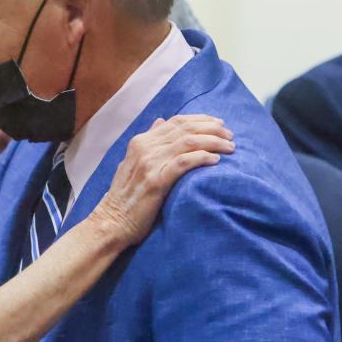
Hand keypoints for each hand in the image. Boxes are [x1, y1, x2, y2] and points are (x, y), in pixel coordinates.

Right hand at [93, 115, 233, 246]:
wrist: (112, 221)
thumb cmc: (126, 197)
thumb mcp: (133, 163)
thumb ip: (149, 143)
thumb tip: (161, 121)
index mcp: (140, 142)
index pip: (176, 122)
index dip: (201, 120)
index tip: (219, 125)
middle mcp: (144, 148)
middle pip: (185, 129)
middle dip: (212, 129)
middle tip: (230, 135)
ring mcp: (149, 163)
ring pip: (188, 142)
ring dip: (213, 142)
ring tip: (229, 147)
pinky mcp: (156, 181)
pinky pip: (184, 162)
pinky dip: (202, 158)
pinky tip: (216, 160)